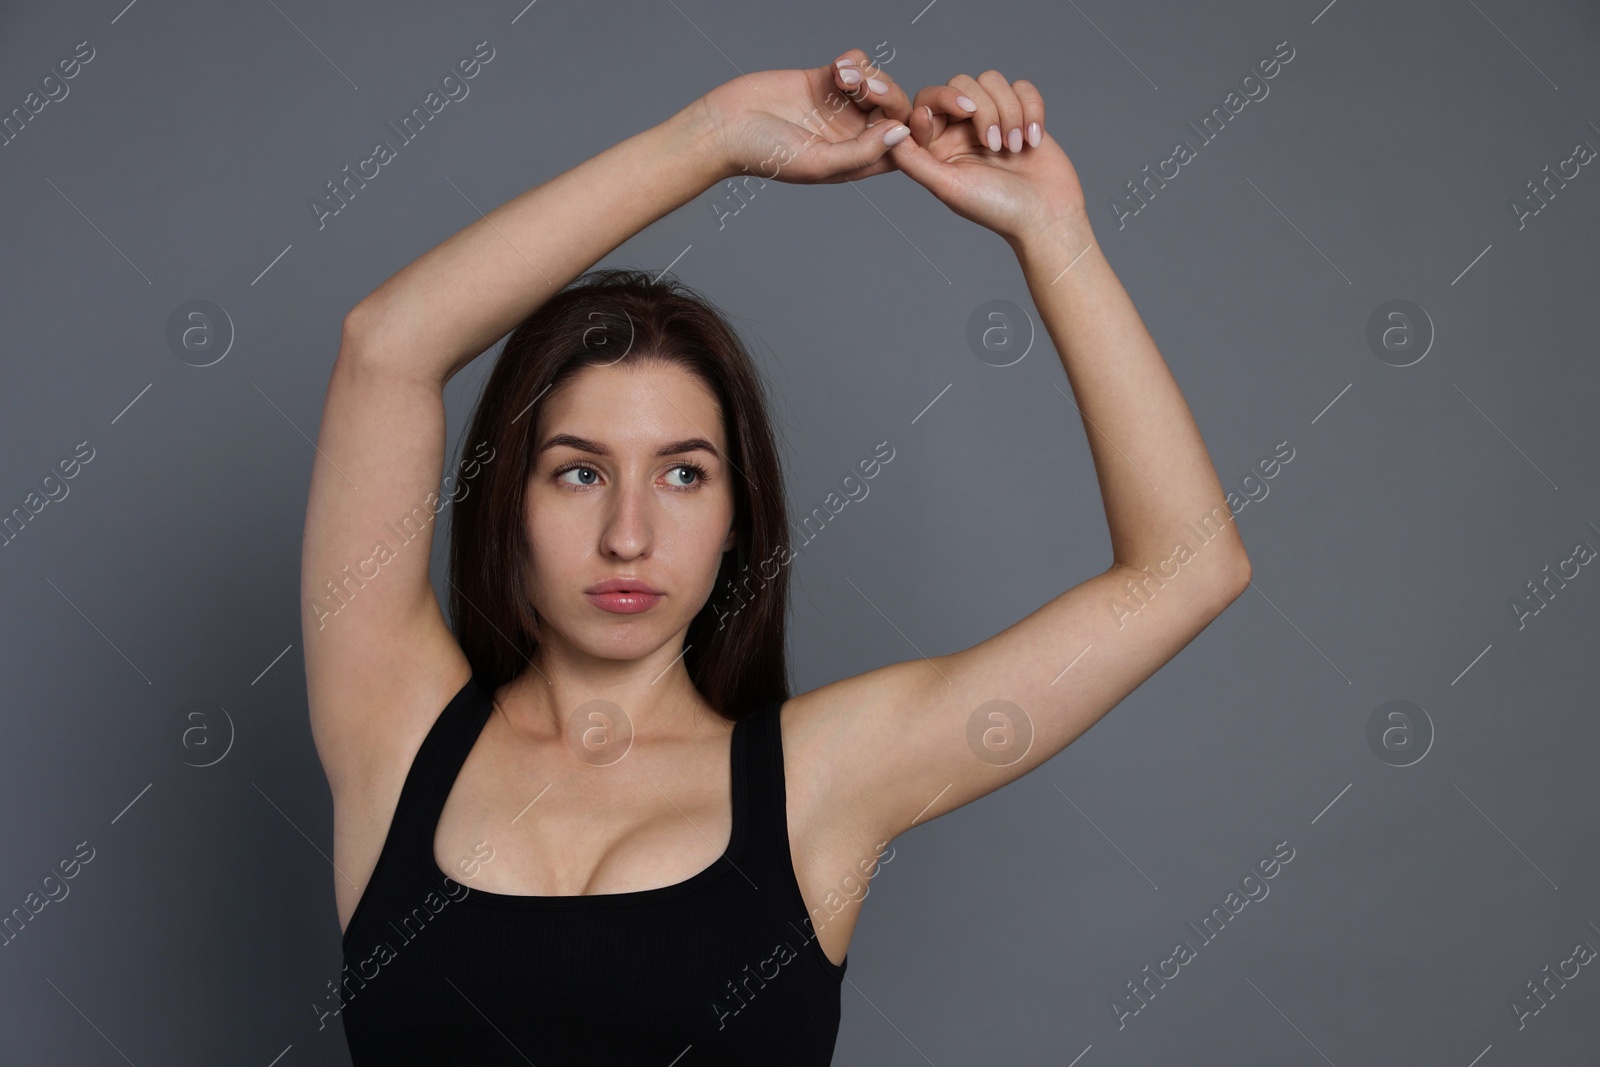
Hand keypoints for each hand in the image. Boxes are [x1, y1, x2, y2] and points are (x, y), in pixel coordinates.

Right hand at [699, 47, 914, 184]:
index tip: (918, 117)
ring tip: (841, 77)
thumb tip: (903, 133)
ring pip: (879, 82)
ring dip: (868, 74)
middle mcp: (852, 135)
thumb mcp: (819, 161)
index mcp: (857, 162)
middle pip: (895, 109)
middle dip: (888, 94)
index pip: (903, 148)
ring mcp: (839, 106)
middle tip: (866, 88)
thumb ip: (862, 152)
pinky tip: (835, 68)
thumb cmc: (766, 155)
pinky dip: (854, 61)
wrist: (725, 127)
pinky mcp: (824, 80)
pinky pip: (857, 64)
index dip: (919, 132)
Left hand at [889, 70, 1087, 243]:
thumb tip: (889, 131)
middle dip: (983, 109)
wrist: (1045, 217)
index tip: (963, 115)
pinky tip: (1033, 140)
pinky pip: (1021, 87)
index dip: (944, 99)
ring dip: (1008, 112)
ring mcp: (992, 119)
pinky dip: (1031, 109)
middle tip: (994, 145)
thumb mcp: (947, 186)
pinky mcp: (1022, 113)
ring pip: (992, 80)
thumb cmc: (995, 208)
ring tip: (1015, 148)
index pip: (928, 100)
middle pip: (960, 83)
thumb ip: (914, 159)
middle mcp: (961, 129)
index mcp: (937, 145)